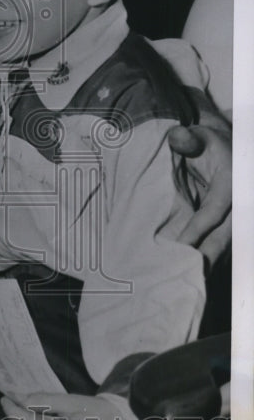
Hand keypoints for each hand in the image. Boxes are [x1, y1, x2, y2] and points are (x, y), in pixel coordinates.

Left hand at [169, 123, 231, 265]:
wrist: (234, 153)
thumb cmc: (211, 145)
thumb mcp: (201, 136)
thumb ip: (188, 139)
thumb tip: (177, 136)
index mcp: (233, 184)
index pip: (212, 212)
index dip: (197, 230)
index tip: (180, 246)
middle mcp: (242, 204)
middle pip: (224, 238)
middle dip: (206, 258)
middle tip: (185, 277)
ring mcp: (242, 219)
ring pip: (229, 247)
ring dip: (212, 265)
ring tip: (191, 283)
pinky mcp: (238, 228)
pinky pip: (229, 248)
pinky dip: (216, 262)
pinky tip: (201, 277)